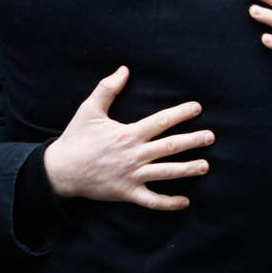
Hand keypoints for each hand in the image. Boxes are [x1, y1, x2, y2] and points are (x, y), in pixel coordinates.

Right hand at [43, 66, 213, 209]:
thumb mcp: (89, 110)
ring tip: (206, 166)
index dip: (180, 113)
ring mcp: (132, 176)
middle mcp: (134, 155)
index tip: (197, 108)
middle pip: (169, 147)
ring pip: (166, 173)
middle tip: (211, 137)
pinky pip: (152, 201)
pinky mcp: (127, 193)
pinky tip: (185, 201)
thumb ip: (107, 89)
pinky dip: (169, 203)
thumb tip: (123, 69)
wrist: (60, 171)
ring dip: (187, 169)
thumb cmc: (76, 139)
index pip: (160, 121)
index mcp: (128, 134)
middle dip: (192, 141)